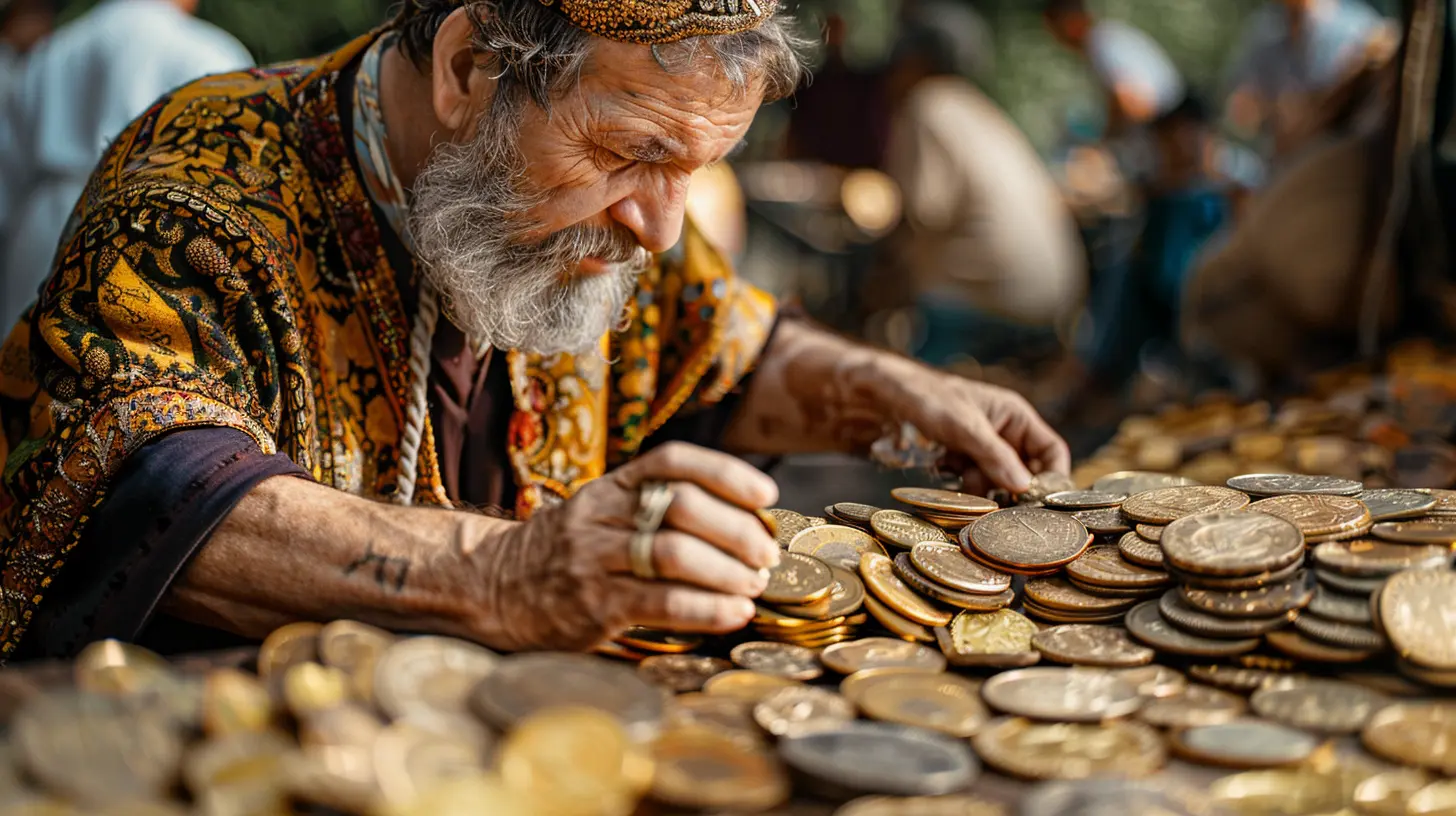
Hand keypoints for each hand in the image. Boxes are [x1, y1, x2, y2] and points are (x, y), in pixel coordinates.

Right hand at [473, 442, 778, 651]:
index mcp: (610, 485)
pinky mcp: (593, 604)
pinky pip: (661, 603)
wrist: (494, 587)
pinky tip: (733, 614)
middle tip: (766, 554)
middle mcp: (600, 514)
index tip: (767, 494)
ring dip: (727, 571)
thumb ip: (654, 510)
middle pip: (682, 507)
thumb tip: (745, 524)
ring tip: (753, 586)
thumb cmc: (568, 551)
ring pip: (673, 554)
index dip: (727, 474)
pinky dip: (707, 609)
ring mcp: (593, 559)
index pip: (673, 462)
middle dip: (737, 530)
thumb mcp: (602, 512)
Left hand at [877, 358, 1070, 494]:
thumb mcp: (963, 426)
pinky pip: (972, 487)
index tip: (1043, 506)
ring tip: (970, 504)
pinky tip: (950, 498)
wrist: (879, 396)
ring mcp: (980, 451)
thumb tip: (1025, 487)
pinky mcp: (958, 464)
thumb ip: (994, 455)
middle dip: (1015, 493)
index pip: (1052, 452)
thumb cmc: (926, 397)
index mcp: (1015, 417)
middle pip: (1026, 474)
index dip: (1053, 478)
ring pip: (996, 484)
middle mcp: (1003, 435)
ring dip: (985, 496)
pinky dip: (964, 495)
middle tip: (1005, 515)